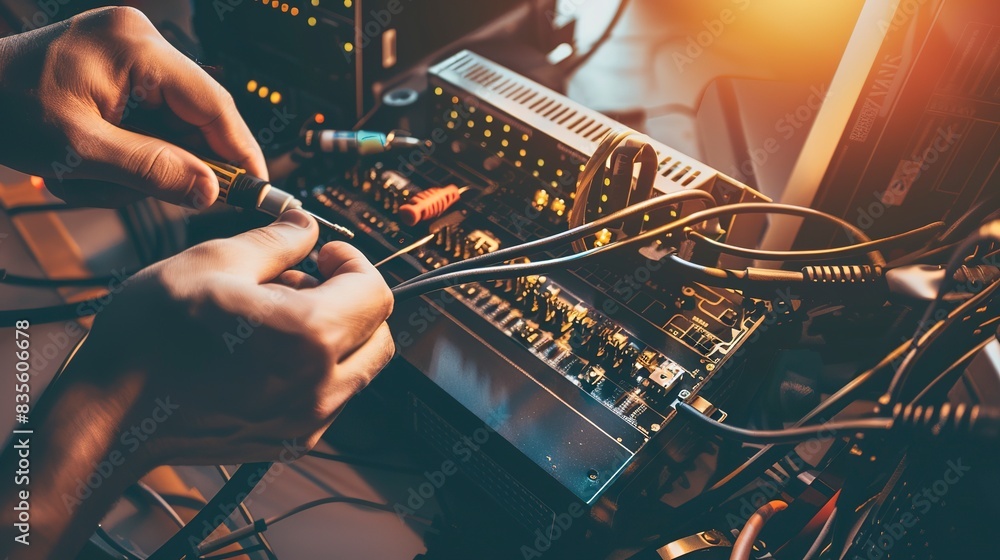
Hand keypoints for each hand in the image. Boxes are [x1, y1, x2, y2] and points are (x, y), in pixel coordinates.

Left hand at [0, 6, 264, 207]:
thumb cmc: (4, 109)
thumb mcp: (79, 151)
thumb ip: (152, 171)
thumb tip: (212, 191)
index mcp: (136, 47)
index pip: (213, 104)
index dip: (240, 152)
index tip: (258, 190)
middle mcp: (141, 42)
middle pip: (194, 118)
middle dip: (173, 164)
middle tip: (149, 197)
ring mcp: (131, 55)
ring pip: (172, 128)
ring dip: (141, 166)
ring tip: (89, 180)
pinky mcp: (120, 72)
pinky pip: (149, 123)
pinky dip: (128, 155)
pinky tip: (88, 167)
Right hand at [0, 211, 393, 557]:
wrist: (111, 415)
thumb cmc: (151, 339)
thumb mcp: (213, 262)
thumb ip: (277, 241)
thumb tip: (307, 226)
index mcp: (310, 336)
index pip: (376, 292)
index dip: (354, 263)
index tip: (325, 255)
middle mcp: (320, 386)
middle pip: (378, 334)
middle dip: (351, 300)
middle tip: (302, 283)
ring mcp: (308, 420)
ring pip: (358, 368)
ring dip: (336, 335)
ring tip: (275, 317)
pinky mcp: (291, 441)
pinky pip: (331, 397)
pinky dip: (317, 368)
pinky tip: (267, 352)